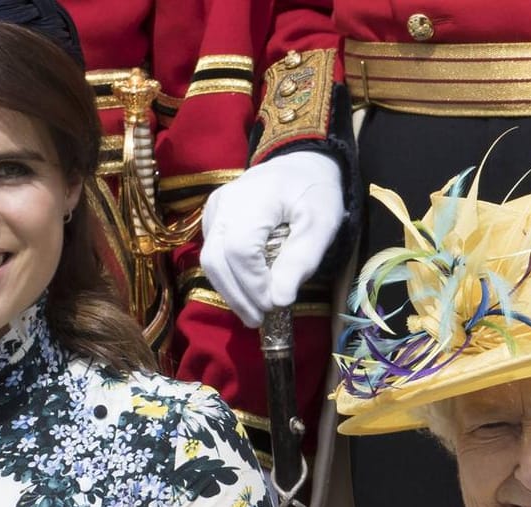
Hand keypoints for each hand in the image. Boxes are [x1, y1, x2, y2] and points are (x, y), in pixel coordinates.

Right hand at [200, 150, 343, 326]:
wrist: (300, 162)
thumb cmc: (314, 192)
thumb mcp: (321, 224)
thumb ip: (301, 260)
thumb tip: (280, 300)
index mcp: (252, 200)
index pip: (239, 252)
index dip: (253, 285)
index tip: (275, 305)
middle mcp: (223, 204)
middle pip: (215, 260)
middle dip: (237, 296)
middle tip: (260, 320)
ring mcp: (213, 210)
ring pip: (209, 260)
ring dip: (230, 291)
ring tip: (254, 312)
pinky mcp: (212, 218)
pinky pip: (212, 253)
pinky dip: (228, 277)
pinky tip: (248, 290)